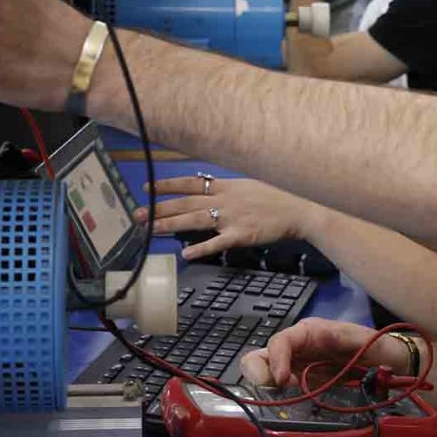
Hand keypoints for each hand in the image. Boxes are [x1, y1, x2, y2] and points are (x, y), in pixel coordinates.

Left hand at [137, 177, 318, 260]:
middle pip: (185, 203)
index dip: (167, 185)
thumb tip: (208, 186)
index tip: (146, 187)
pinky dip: (202, 248)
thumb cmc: (277, 196)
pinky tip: (186, 254)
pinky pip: (218, 242)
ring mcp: (232, 217)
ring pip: (194, 221)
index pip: (190, 182)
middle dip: (159, 208)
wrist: (300, 208)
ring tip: (149, 230)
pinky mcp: (242, 235)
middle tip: (136, 214)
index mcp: (226, 186)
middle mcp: (224, 199)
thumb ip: (227, 188)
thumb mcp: (249, 184)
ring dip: (170, 225)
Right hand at [240, 317, 412, 386]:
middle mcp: (298, 349)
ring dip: (267, 391)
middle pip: (260, 357)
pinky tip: (295, 407)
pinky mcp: (302, 386)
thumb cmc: (378, 347)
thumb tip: (324, 339)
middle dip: (258, 375)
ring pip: (265, 376)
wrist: (392, 365)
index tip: (283, 382)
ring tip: (288, 401)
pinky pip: (281, 393)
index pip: (281, 341)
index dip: (276, 360)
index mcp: (309, 333)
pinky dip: (280, 402)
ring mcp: (298, 369)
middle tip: (277, 393)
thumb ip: (345, 338)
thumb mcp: (363, 339)